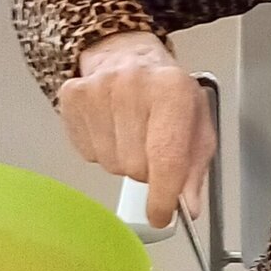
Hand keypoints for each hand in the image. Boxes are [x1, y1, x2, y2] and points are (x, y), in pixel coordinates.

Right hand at [57, 32, 214, 228]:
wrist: (128, 54)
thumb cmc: (167, 93)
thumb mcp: (197, 123)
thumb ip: (195, 167)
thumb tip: (188, 205)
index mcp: (172, 90)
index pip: (166, 158)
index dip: (163, 196)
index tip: (161, 215)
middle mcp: (133, 85)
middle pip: (135, 167)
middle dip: (147, 171)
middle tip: (152, 148)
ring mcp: (98, 90)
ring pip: (110, 164)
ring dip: (123, 161)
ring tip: (132, 134)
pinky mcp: (73, 97)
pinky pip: (87, 152)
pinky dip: (101, 150)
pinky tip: (112, 127)